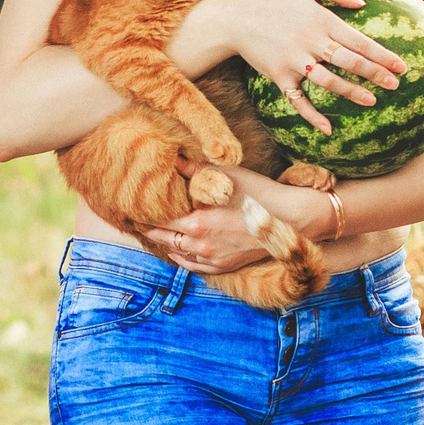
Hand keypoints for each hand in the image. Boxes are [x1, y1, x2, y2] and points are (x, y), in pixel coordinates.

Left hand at [143, 168, 326, 273]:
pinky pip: (194, 266)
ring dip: (164, 243)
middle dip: (149, 228)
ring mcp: (212, 259)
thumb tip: (174, 158)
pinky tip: (176, 250)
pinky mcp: (224, 266)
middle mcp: (200, 245)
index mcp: (197, 224)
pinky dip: (181, 258)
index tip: (132, 207)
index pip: (160, 221)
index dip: (144, 214)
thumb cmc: (260, 194)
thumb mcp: (227, 177)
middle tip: (135, 220)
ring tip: (152, 232)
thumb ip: (196, 169)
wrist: (291, 219)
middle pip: (164, 238)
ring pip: (177, 254)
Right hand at [216, 0, 407, 133]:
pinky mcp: (280, 77)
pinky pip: (298, 101)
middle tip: (395, 85)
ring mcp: (295, 62)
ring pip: (329, 82)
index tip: (400, 66)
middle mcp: (311, 43)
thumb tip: (361, 3)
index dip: (382, 54)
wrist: (233, 19)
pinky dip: (312, 116)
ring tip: (372, 100)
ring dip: (352, 92)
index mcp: (321, 20)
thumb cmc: (270, 0)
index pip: (359, 40)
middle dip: (375, 74)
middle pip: (349, 62)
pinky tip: (328, 128)